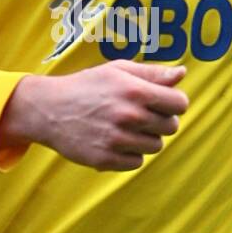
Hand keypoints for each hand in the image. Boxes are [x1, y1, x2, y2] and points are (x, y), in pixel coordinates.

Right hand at [0, 60, 188, 170]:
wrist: (49, 109)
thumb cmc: (87, 86)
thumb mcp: (118, 70)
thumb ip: (153, 73)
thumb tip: (182, 73)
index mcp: (135, 91)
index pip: (180, 104)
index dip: (174, 103)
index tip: (162, 103)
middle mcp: (128, 116)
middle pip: (171, 127)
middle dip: (160, 120)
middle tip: (140, 114)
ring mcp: (117, 140)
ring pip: (155, 146)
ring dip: (145, 137)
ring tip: (125, 127)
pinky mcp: (105, 159)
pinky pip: (137, 162)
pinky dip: (130, 154)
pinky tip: (115, 140)